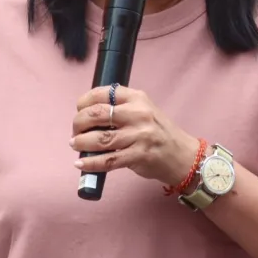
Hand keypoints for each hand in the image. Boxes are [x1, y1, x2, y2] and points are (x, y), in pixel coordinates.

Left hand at [70, 85, 201, 187]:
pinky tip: (80, 163)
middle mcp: (138, 114)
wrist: (182, 154)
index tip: (78, 110)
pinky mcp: (138, 156)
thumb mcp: (143, 109)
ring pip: (100, 138)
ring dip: (81, 143)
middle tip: (75, 131)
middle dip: (79, 123)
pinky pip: (108, 160)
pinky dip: (91, 163)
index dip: (84, 102)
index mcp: (137, 98)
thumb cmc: (158, 132)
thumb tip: (87, 115)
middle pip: (97, 114)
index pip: (102, 93)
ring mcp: (139, 135)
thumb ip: (120, 107)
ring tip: (75, 145)